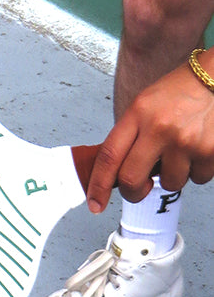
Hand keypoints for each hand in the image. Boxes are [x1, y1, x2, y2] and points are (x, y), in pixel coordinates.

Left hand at [87, 55, 213, 211]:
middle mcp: (159, 128)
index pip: (108, 156)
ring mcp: (185, 141)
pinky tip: (197, 149)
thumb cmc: (179, 92)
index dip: (98, 185)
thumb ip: (130, 136)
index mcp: (137, 114)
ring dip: (172, 176)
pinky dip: (196, 170)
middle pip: (131, 179)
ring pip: (169, 183)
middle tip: (139, 188)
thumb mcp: (143, 106)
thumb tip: (118, 172)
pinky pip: (198, 179)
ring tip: (179, 152)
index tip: (94, 204)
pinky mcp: (210, 151)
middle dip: (133, 192)